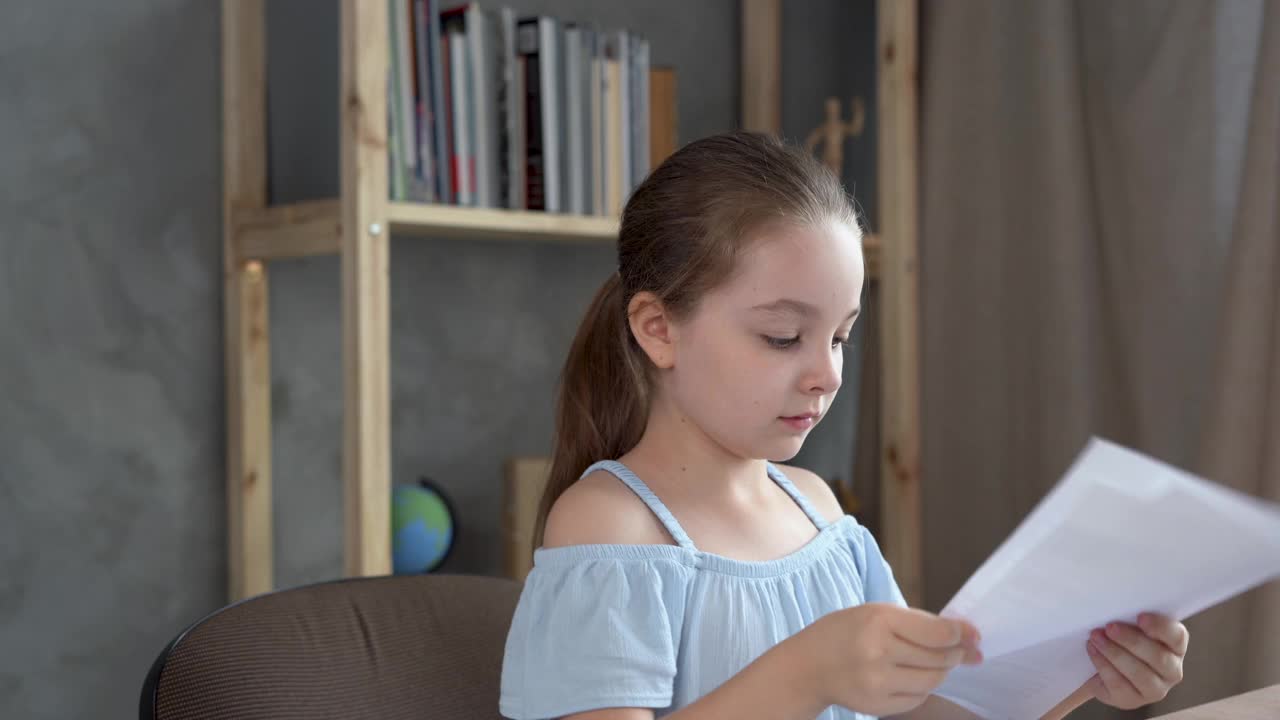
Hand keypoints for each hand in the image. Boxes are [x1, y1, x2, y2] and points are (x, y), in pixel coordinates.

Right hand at [797, 603, 982, 716]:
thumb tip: (969, 638)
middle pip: (939, 658)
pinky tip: (909, 676)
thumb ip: (919, 623)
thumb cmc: (845, 633)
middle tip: (959, 649)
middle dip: (955, 653)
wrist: (807, 667)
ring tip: (932, 661)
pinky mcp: (877, 705)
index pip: (937, 633)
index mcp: (878, 620)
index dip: (961, 634)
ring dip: (940, 671)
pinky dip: (921, 688)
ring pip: (932, 681)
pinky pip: (917, 699)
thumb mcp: (875, 613)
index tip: (973, 635)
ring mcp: (877, 682)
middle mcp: (878, 652)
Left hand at [1084, 612, 1187, 709]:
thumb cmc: (1121, 640)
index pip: (1177, 636)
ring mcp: (1155, 689)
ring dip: (1115, 653)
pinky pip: (1119, 684)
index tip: (1140, 617)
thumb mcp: (1129, 625)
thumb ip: (1131, 617)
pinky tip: (1093, 650)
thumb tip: (1116, 607)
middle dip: (1131, 641)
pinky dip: (1103, 665)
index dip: (1160, 627)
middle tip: (1110, 627)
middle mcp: (1171, 670)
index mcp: (1175, 646)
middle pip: (1158, 657)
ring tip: (1096, 638)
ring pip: (1139, 674)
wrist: (1101, 667)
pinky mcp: (1132, 700)